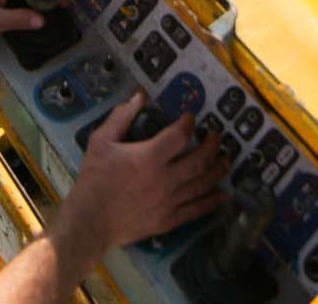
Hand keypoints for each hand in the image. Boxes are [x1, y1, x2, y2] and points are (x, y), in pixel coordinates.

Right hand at [58, 93, 227, 254]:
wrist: (91, 221)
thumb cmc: (94, 180)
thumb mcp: (101, 141)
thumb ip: (121, 116)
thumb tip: (139, 95)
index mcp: (150, 157)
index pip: (180, 135)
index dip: (188, 123)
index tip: (190, 118)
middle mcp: (166, 179)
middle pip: (200, 160)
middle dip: (212, 146)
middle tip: (216, 137)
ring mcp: (170, 201)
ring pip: (203, 184)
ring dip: (218, 171)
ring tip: (226, 160)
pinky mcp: (169, 220)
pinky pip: (197, 209)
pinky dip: (212, 201)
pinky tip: (222, 195)